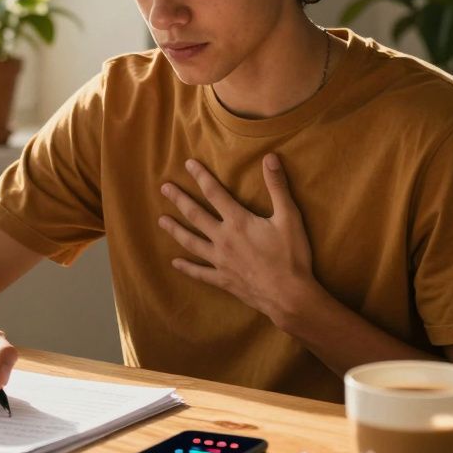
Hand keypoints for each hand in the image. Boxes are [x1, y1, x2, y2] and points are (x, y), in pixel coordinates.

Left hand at [158, 154, 319, 323]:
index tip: (188, 164)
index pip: (214, 193)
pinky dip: (186, 267)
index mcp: (238, 221)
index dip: (201, 176)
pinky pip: (199, 272)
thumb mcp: (289, 217)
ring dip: (175, 230)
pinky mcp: (222, 280)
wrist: (289, 295)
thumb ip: (277, 187)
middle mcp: (223, 239)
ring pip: (191, 242)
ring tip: (161, 221)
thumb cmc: (291, 255)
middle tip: (164, 188)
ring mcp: (220, 261)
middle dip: (179, 199)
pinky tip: (175, 262)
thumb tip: (270, 157)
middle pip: (195, 215)